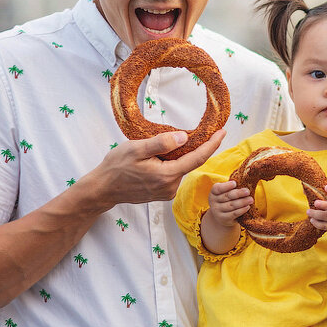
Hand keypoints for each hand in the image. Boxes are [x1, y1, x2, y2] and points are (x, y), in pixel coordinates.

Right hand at [83, 129, 226, 207]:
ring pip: (180, 168)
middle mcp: (171, 187)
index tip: (223, 132)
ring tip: (155, 149)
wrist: (103, 189)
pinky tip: (155, 159)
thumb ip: (162, 143)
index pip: (197, 158)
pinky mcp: (162, 194)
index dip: (212, 144)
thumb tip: (186, 137)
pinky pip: (173, 175)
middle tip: (180, 133)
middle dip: (190, 147)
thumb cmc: (116, 166)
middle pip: (189, 163)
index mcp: (167, 175)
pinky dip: (170, 164)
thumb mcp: (136, 149)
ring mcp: (167, 193)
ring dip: (176, 156)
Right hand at [206, 181, 252, 226]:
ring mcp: (217, 211)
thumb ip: (231, 188)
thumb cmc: (226, 200)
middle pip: (227, 196)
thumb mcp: (225, 193)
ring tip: (251, 199)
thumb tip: (244, 181)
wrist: (222, 217)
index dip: (226, 186)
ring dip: (242, 202)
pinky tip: (247, 207)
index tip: (235, 183)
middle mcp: (213, 202)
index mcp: (213, 192)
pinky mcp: (223, 219)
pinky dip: (242, 210)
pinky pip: (234, 213)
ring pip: (231, 205)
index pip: (218, 188)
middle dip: (238, 193)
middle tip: (248, 191)